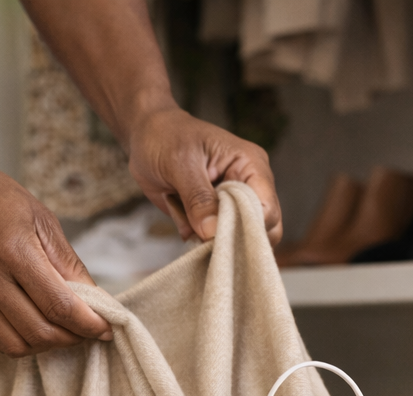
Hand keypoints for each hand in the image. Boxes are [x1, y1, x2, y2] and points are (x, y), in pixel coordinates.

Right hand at [0, 159, 112, 357]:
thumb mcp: (43, 221)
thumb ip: (69, 265)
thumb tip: (96, 302)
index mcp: (14, 251)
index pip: (59, 304)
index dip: (88, 324)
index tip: (107, 329)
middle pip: (40, 331)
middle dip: (72, 338)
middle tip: (89, 330)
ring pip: (18, 345)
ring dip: (48, 345)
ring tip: (65, 330)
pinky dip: (25, 342)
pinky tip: (39, 327)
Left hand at [125, 106, 282, 246]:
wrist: (146, 137)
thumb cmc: (167, 137)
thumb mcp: (181, 163)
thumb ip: (198, 198)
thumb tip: (211, 231)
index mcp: (250, 166)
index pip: (267, 208)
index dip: (248, 227)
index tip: (218, 234)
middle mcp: (248, 187)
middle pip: (260, 229)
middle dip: (231, 239)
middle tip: (201, 234)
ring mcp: (231, 204)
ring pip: (236, 239)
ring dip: (209, 240)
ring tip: (185, 218)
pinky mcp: (212, 216)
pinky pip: (211, 240)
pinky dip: (194, 237)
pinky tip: (179, 215)